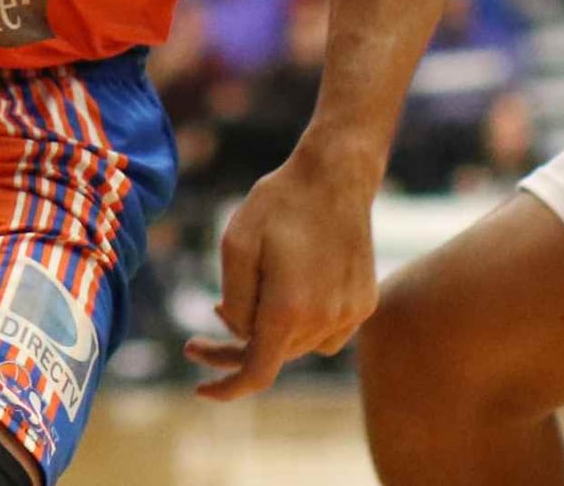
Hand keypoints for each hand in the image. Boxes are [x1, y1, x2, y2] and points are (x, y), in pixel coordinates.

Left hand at [184, 145, 378, 399]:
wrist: (336, 176)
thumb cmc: (279, 204)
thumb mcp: (236, 244)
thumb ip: (234, 301)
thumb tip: (240, 333)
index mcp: (288, 309)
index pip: (256, 372)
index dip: (226, 387)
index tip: (199, 389)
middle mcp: (324, 321)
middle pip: (272, 356)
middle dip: (236, 348)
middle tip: (202, 329)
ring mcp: (350, 314)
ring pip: (297, 345)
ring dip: (270, 331)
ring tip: (251, 292)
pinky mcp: (363, 303)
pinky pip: (325, 332)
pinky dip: (301, 323)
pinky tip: (290, 289)